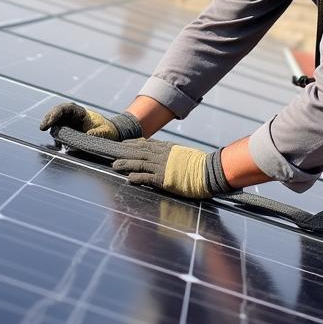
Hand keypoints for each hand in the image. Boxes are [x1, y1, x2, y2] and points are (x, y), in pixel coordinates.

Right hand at [39, 101, 141, 140]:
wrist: (111, 135)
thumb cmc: (109, 130)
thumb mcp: (107, 131)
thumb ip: (100, 133)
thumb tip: (89, 135)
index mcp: (80, 112)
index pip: (65, 108)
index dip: (56, 113)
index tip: (50, 121)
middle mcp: (72, 117)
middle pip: (56, 114)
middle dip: (48, 119)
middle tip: (42, 127)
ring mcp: (69, 125)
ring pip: (56, 124)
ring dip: (51, 128)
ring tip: (48, 135)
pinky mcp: (68, 134)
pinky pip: (59, 135)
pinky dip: (56, 138)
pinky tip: (56, 144)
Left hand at [111, 138, 232, 199]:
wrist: (209, 171)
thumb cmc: (200, 164)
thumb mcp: (184, 153)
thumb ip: (172, 153)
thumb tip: (166, 152)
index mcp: (167, 148)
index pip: (146, 144)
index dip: (133, 144)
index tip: (124, 144)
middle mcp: (162, 155)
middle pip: (139, 152)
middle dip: (125, 153)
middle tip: (113, 154)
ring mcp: (162, 166)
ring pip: (138, 163)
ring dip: (126, 165)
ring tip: (115, 166)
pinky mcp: (163, 179)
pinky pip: (146, 178)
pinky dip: (136, 178)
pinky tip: (129, 179)